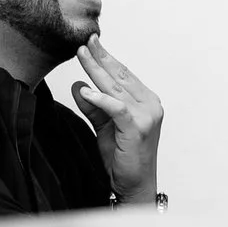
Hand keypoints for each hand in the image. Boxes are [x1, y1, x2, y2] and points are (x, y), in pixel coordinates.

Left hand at [72, 38, 163, 202]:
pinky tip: (85, 90)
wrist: (135, 186)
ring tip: (82, 55)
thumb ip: (93, 107)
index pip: (123, 75)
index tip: (91, 43)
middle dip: (101, 58)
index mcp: (145, 101)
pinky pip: (117, 108)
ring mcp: (146, 116)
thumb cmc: (123, 158)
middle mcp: (149, 104)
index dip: (107, 58)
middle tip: (86, 41)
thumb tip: (78, 86)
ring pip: (117, 88)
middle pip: (120, 76)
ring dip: (97, 70)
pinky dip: (101, 99)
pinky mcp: (137, 128)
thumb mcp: (104, 127)